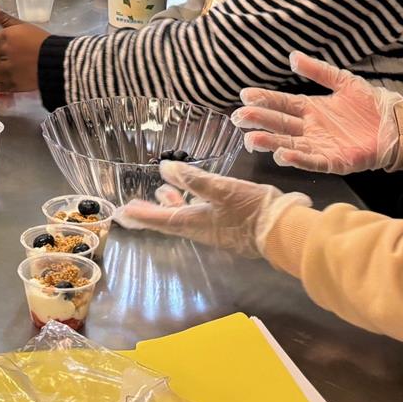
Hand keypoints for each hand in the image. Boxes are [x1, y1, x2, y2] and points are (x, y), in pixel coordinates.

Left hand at [114, 160, 304, 258]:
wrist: (282, 231)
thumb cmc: (251, 208)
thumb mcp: (221, 188)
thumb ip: (193, 179)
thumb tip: (165, 169)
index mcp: (194, 222)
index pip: (159, 220)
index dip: (140, 215)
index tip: (120, 214)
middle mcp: (200, 230)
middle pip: (169, 221)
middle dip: (151, 213)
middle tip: (132, 207)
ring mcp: (215, 231)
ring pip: (185, 219)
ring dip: (171, 207)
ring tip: (161, 193)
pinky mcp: (228, 229)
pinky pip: (199, 217)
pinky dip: (190, 206)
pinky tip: (195, 196)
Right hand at [230, 52, 402, 174]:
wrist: (397, 125)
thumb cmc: (371, 104)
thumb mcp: (343, 81)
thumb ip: (318, 71)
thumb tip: (293, 56)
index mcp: (311, 109)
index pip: (282, 104)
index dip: (264, 100)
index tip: (245, 96)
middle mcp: (310, 129)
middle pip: (280, 124)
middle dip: (259, 121)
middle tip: (240, 117)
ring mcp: (320, 146)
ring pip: (289, 144)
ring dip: (271, 142)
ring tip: (253, 139)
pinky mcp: (334, 161)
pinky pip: (312, 161)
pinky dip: (297, 159)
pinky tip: (283, 154)